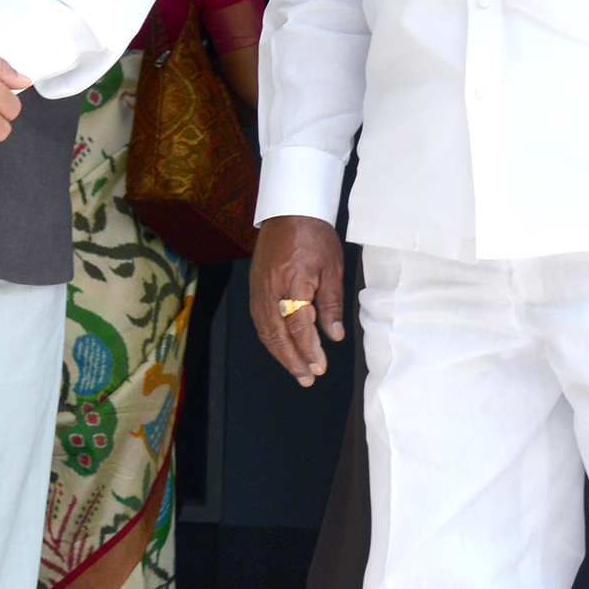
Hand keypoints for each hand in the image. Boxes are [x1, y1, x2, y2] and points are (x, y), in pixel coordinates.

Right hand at [252, 215, 349, 386]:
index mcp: (292, 283)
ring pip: (266, 331)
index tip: (319, 367)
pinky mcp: (255, 287)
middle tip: (307, 378)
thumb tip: (333, 335)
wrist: (289, 210)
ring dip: (280, 354)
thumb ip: (331, 304)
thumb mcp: (332, 268)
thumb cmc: (313, 234)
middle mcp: (270, 290)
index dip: (309, 350)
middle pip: (278, 335)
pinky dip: (270, 339)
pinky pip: (260, 320)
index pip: (299, 327)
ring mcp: (258, 289)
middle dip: (293, 360)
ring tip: (296, 370)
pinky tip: (281, 348)